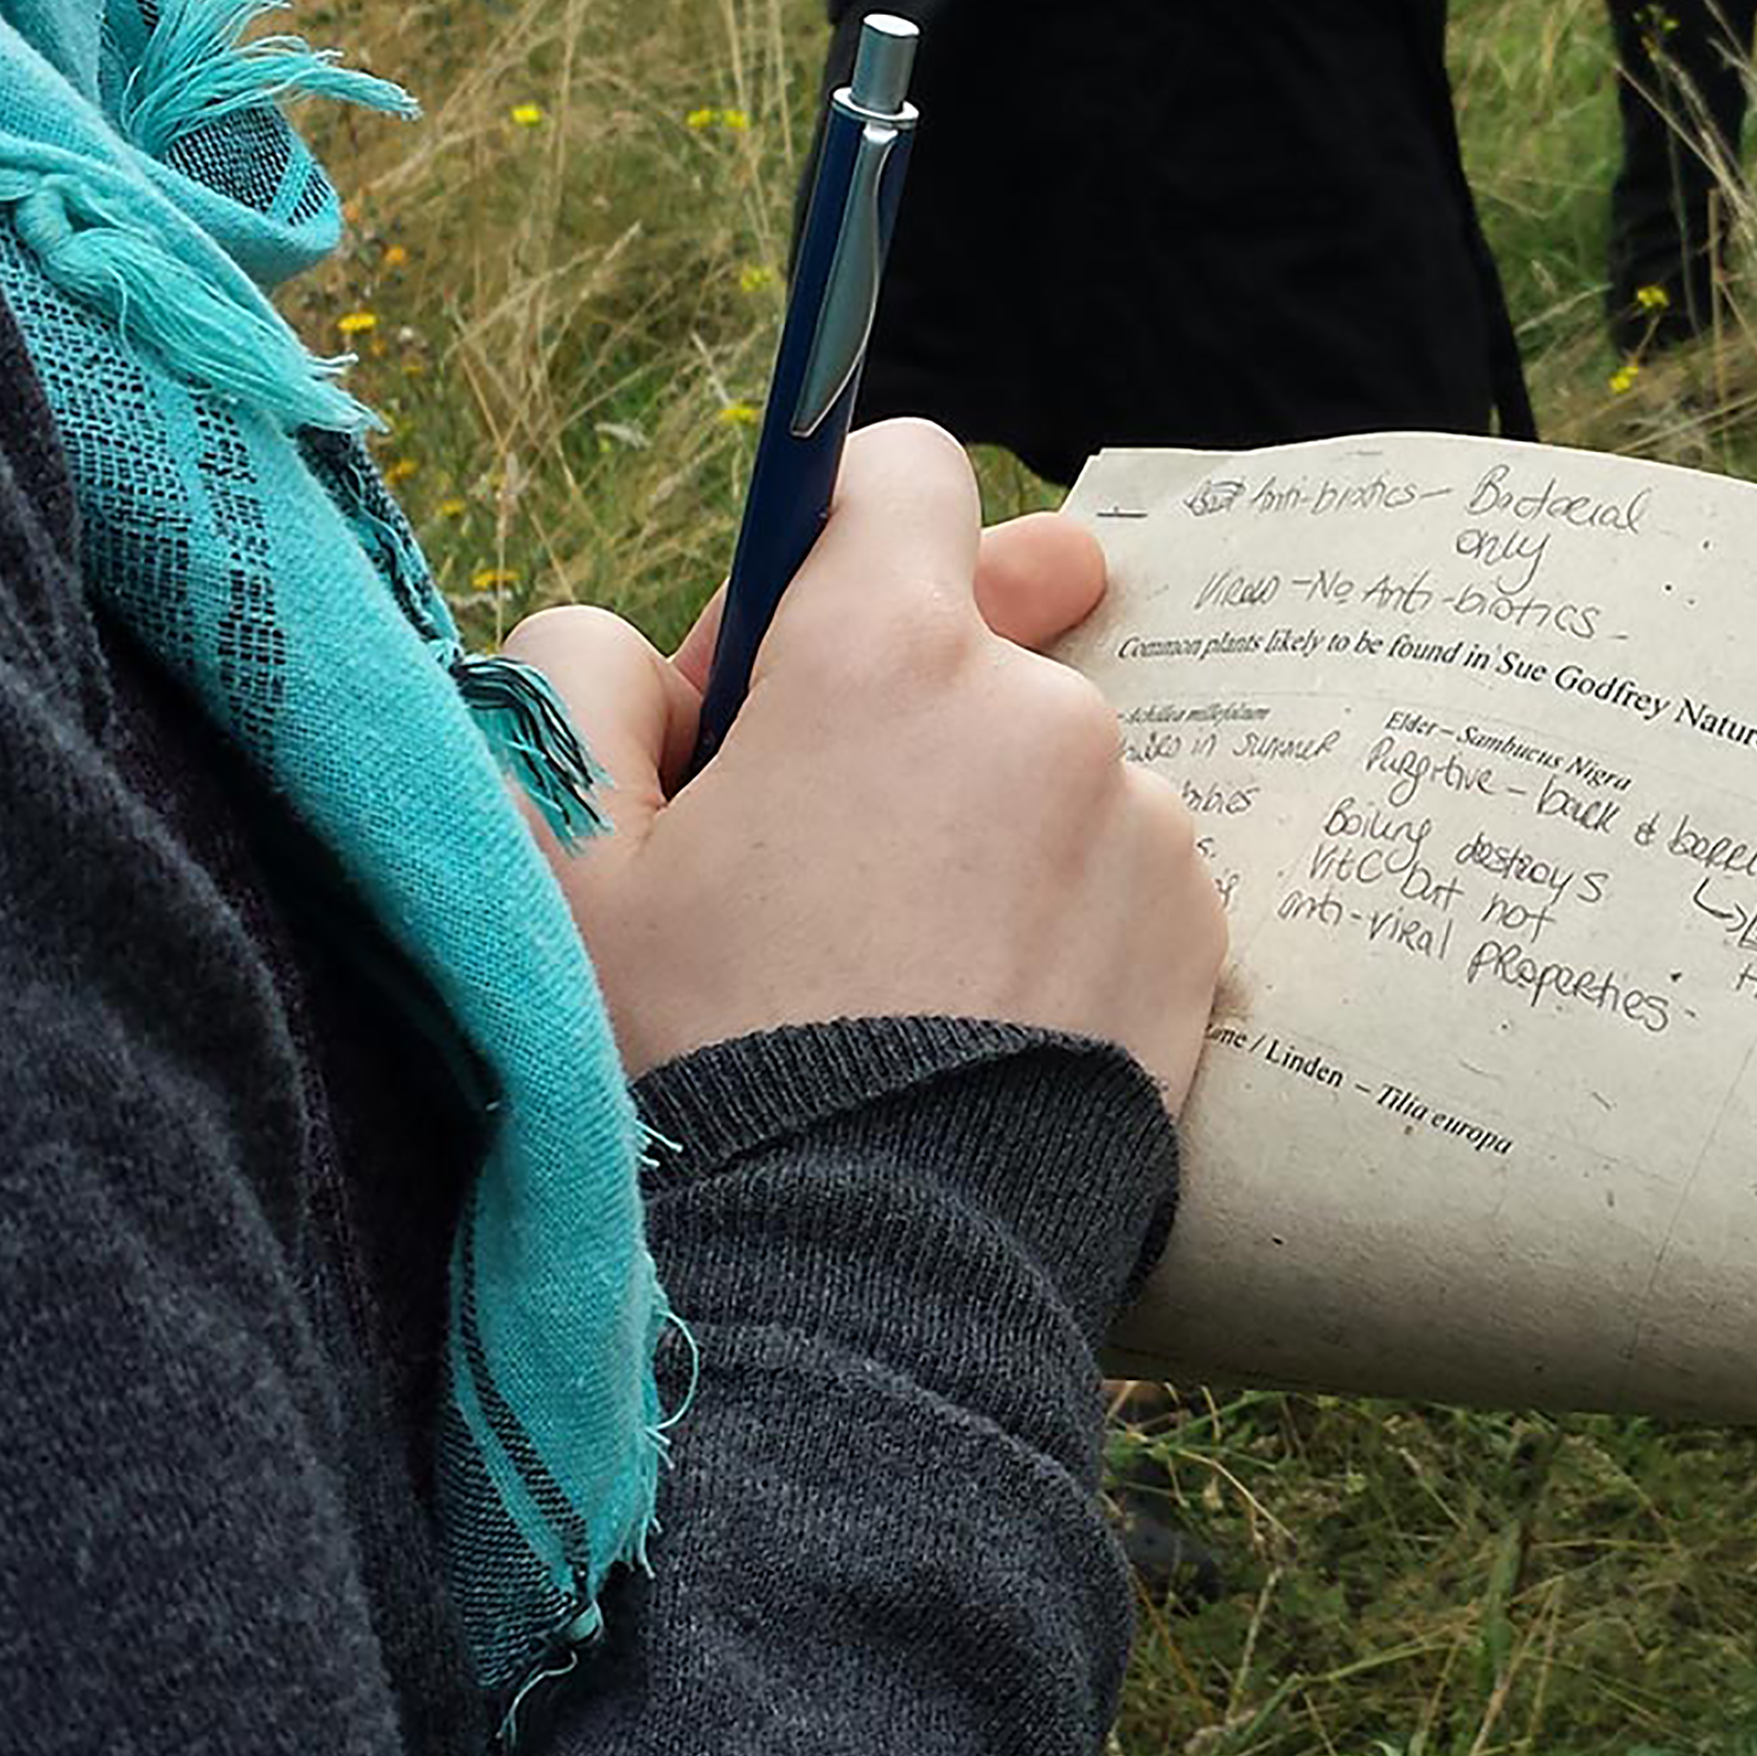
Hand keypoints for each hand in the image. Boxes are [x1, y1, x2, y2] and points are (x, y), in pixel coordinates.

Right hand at [506, 422, 1228, 1105]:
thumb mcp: (555, 861)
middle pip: (965, 647)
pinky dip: (1050, 917)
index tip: (796, 623)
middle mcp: (1046, 711)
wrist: (867, 1281)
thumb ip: (578, 682)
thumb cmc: (695, 1062)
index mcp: (887, 654)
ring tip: (880, 974)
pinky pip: (1111, 874)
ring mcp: (1144, 824)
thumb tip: (649, 647)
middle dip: (887, 717)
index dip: (832, 532)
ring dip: (972, 830)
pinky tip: (968, 1019)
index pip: (897, 474)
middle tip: (796, 857)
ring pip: (1037, 775)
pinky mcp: (1201, 932)